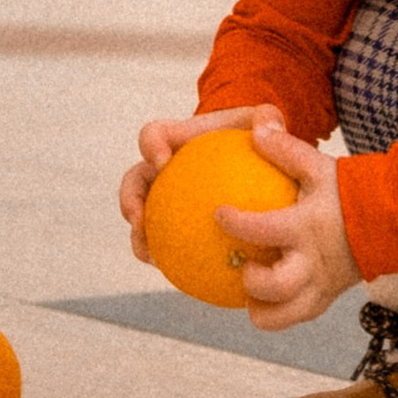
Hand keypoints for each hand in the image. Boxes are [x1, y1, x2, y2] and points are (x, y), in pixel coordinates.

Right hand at [118, 101, 289, 260]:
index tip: (162, 160)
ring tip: (150, 256)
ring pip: (142, 221)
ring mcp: (163, 200)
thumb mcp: (260, 125)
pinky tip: (188, 279)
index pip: (154, 136)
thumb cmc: (250, 140)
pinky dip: (173, 262)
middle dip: (129, 199)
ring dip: (139, 238)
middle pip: (134, 183)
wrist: (247, 162)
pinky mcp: (174, 228)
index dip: (150, 145)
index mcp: (175, 141)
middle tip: (139, 219)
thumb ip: (266, 118)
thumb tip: (268, 123)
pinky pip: (170, 248)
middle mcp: (161, 171)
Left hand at [218, 123, 360, 329]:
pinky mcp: (327, 298)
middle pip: (279, 286)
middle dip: (252, 282)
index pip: (264, 229)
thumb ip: (285, 148)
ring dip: (262, 308)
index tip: (219, 213)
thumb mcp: (317, 165)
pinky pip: (298, 315)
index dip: (236, 223)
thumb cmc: (348, 190)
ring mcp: (321, 284)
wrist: (389, 219)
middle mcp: (313, 261)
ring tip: (249, 293)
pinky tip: (263, 300)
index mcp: (307, 227)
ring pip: (287, 313)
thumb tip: (255, 125)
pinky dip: (278, 313)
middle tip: (242, 267)